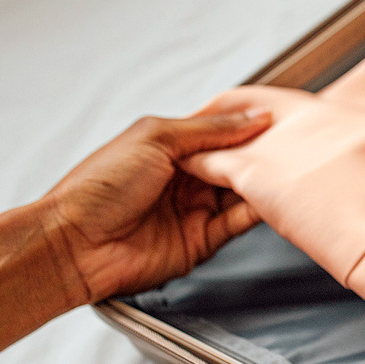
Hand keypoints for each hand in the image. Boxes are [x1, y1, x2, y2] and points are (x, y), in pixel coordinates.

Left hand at [40, 109, 271, 303]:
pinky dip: (256, 211)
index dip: (246, 126)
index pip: (219, 132)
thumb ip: (209, 129)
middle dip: (259, 154)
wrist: (75, 246)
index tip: (276, 119)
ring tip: (286, 168)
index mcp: (169, 148)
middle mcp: (184, 178)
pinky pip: (237, 223)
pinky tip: (272, 197)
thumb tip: (252, 118)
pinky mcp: (202, 241)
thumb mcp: (155, 138)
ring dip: (262, 181)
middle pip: (235, 163)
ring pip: (241, 192)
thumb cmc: (98, 189)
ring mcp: (193, 210)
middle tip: (289, 144)